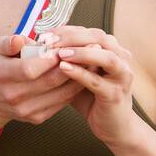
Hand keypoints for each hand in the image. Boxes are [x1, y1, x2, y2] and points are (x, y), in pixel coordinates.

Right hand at [0, 33, 80, 128]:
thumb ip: (7, 43)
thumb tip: (20, 40)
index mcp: (1, 75)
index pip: (29, 69)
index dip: (49, 60)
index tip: (62, 48)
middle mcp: (13, 95)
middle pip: (49, 81)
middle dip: (72, 64)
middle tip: (89, 49)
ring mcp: (26, 109)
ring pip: (61, 93)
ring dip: (80, 77)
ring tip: (92, 62)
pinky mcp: (37, 117)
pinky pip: (62, 102)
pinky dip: (75, 89)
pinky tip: (82, 77)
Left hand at [43, 26, 142, 147]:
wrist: (111, 125)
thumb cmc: (89, 96)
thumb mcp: (73, 73)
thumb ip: (62, 59)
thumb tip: (34, 48)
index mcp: (109, 50)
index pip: (87, 31)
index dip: (65, 31)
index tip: (44, 34)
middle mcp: (119, 59)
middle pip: (97, 38)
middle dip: (71, 37)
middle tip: (48, 40)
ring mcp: (121, 76)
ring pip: (105, 57)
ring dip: (80, 52)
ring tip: (58, 52)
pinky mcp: (115, 94)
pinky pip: (97, 80)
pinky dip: (80, 72)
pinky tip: (63, 68)